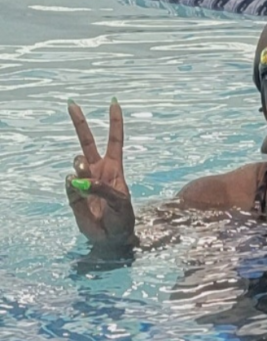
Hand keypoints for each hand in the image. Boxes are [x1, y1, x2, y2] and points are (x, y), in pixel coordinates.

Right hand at [65, 99, 136, 247]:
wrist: (111, 238)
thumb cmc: (122, 219)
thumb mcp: (120, 202)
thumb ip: (102, 188)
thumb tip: (79, 179)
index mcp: (115, 167)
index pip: (115, 140)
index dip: (115, 122)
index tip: (114, 103)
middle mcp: (98, 169)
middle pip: (87, 141)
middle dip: (80, 122)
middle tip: (71, 103)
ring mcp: (84, 179)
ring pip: (76, 162)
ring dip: (81, 168)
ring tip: (87, 182)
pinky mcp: (73, 192)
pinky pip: (69, 182)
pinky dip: (74, 187)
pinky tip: (80, 194)